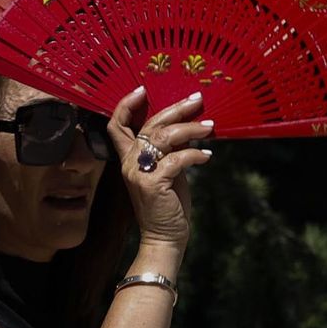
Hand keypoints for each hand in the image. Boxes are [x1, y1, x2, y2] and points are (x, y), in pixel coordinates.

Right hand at [106, 86, 213, 249]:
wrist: (164, 238)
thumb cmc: (168, 204)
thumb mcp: (167, 171)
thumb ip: (169, 149)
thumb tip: (188, 125)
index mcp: (129, 158)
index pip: (116, 125)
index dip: (126, 105)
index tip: (142, 89)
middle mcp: (129, 163)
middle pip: (149, 124)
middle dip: (176, 109)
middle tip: (197, 100)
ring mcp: (139, 173)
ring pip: (164, 137)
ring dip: (190, 129)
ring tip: (209, 127)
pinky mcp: (153, 184)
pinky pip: (177, 159)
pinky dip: (195, 155)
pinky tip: (207, 157)